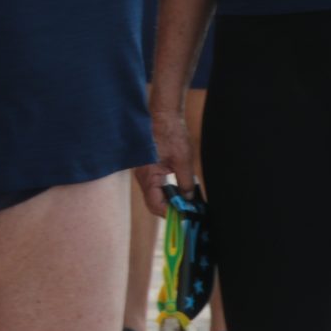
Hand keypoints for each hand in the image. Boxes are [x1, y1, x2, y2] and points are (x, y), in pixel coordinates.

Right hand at [141, 99, 193, 218]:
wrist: (163, 114)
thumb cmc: (171, 134)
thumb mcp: (183, 161)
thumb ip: (186, 183)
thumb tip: (189, 200)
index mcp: (148, 176)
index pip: (156, 205)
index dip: (171, 213)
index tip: (186, 216)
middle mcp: (141, 177)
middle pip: (154, 203)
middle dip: (171, 209)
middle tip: (188, 212)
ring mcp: (143, 173)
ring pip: (154, 195)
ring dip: (169, 200)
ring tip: (186, 202)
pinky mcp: (147, 168)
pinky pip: (155, 186)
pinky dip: (166, 191)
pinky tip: (179, 190)